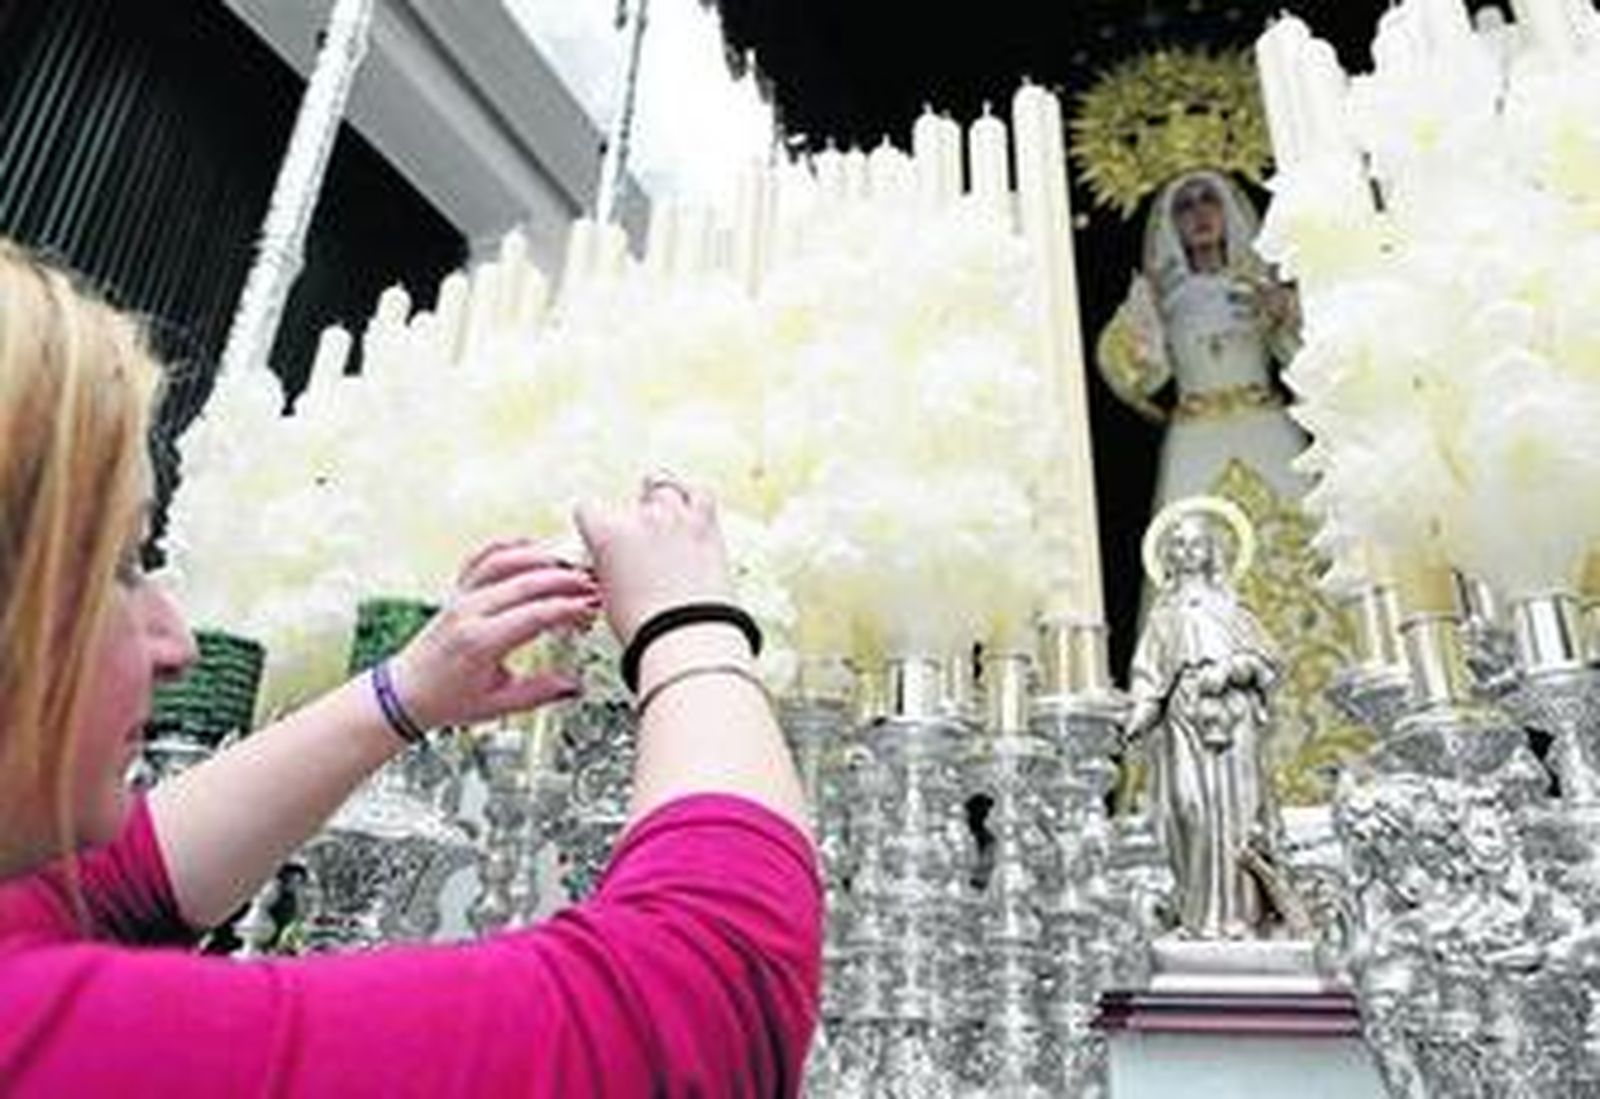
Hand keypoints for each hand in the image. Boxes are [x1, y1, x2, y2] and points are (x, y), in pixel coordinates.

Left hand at [389, 539, 599, 727]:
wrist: (405, 693)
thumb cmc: (445, 700)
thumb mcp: (498, 705)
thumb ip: (539, 693)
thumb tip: (573, 686)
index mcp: (480, 642)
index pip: (536, 614)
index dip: (569, 608)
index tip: (590, 609)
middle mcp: (469, 612)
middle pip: (526, 582)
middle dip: (565, 580)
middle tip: (591, 585)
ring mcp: (461, 597)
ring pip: (503, 561)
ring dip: (541, 558)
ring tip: (569, 564)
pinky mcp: (457, 591)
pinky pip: (482, 558)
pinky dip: (508, 548)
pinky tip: (531, 549)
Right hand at [576, 478, 734, 645]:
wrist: (686, 636)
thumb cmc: (644, 626)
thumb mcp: (607, 594)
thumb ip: (607, 565)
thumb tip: (612, 561)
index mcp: (607, 533)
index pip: (589, 509)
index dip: (595, 524)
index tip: (603, 537)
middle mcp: (640, 518)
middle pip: (629, 500)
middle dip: (634, 516)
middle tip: (642, 540)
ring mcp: (675, 517)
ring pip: (665, 486)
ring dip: (663, 500)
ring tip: (666, 519)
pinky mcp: (706, 525)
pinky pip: (700, 492)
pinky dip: (693, 498)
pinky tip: (690, 511)